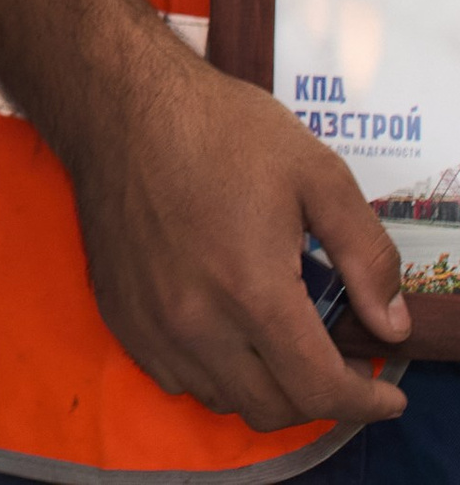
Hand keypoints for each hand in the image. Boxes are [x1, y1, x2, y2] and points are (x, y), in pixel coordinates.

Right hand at [59, 26, 407, 431]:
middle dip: (315, 394)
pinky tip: (221, 328)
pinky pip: (174, 377)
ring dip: (262, 385)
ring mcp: (151, 321)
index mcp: (251, 290)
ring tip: (274, 340)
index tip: (384, 393)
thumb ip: (365, 253)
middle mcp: (197, 322)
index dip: (364, 402)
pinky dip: (210, 372)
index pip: (320, 389)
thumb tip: (391, 325)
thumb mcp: (315, 172)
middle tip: (328, 354)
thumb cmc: (218, 128)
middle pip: (272, 407)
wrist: (117, 102)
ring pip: (223, 398)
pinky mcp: (119, 312)